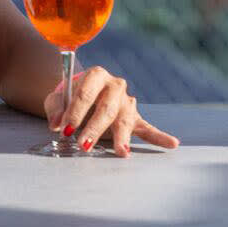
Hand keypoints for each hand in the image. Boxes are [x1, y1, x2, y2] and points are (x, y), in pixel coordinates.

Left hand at [44, 66, 179, 156]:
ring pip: (125, 119)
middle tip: (84, 144)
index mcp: (96, 75)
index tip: (64, 128)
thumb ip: (55, 108)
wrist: (83, 96)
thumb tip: (57, 124)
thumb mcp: (57, 99)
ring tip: (122, 151)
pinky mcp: (134, 117)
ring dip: (122, 136)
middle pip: (107, 107)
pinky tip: (171, 143)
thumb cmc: (69, 99)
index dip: (75, 111)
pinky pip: (147, 127)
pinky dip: (159, 136)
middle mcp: (115, 86)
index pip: (86, 92)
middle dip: (95, 127)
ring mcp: (127, 102)